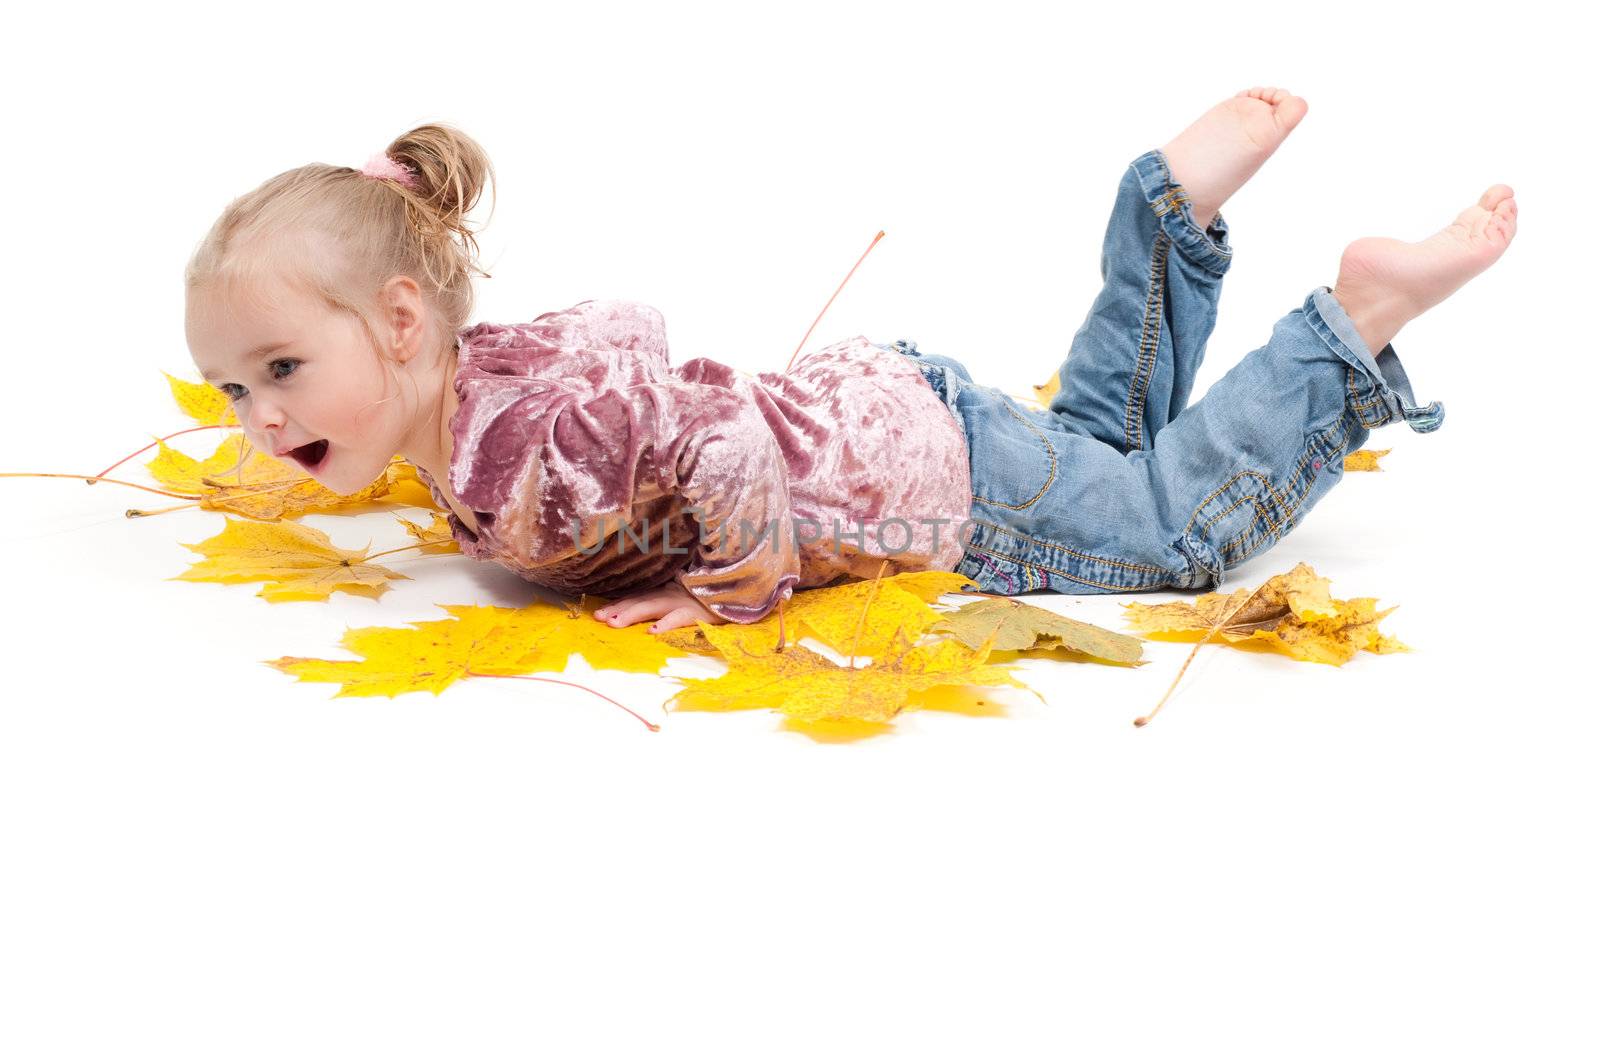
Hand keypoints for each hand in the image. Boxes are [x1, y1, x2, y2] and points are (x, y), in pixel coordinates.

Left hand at [593, 580, 727, 633]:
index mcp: (666, 592)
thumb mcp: (684, 595)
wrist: (736, 587)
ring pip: (653, 606)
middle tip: (598, 618)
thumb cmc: (709, 596)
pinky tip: (652, 631)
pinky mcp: (697, 611)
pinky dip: (666, 623)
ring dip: (633, 614)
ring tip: (615, 623)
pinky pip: (679, 617)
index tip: (597, 613)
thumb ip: (666, 599)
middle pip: (639, 601)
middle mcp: (670, 594)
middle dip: (618, 609)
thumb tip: (646, 616)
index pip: (637, 597)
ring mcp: (682, 601)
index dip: (617, 604)